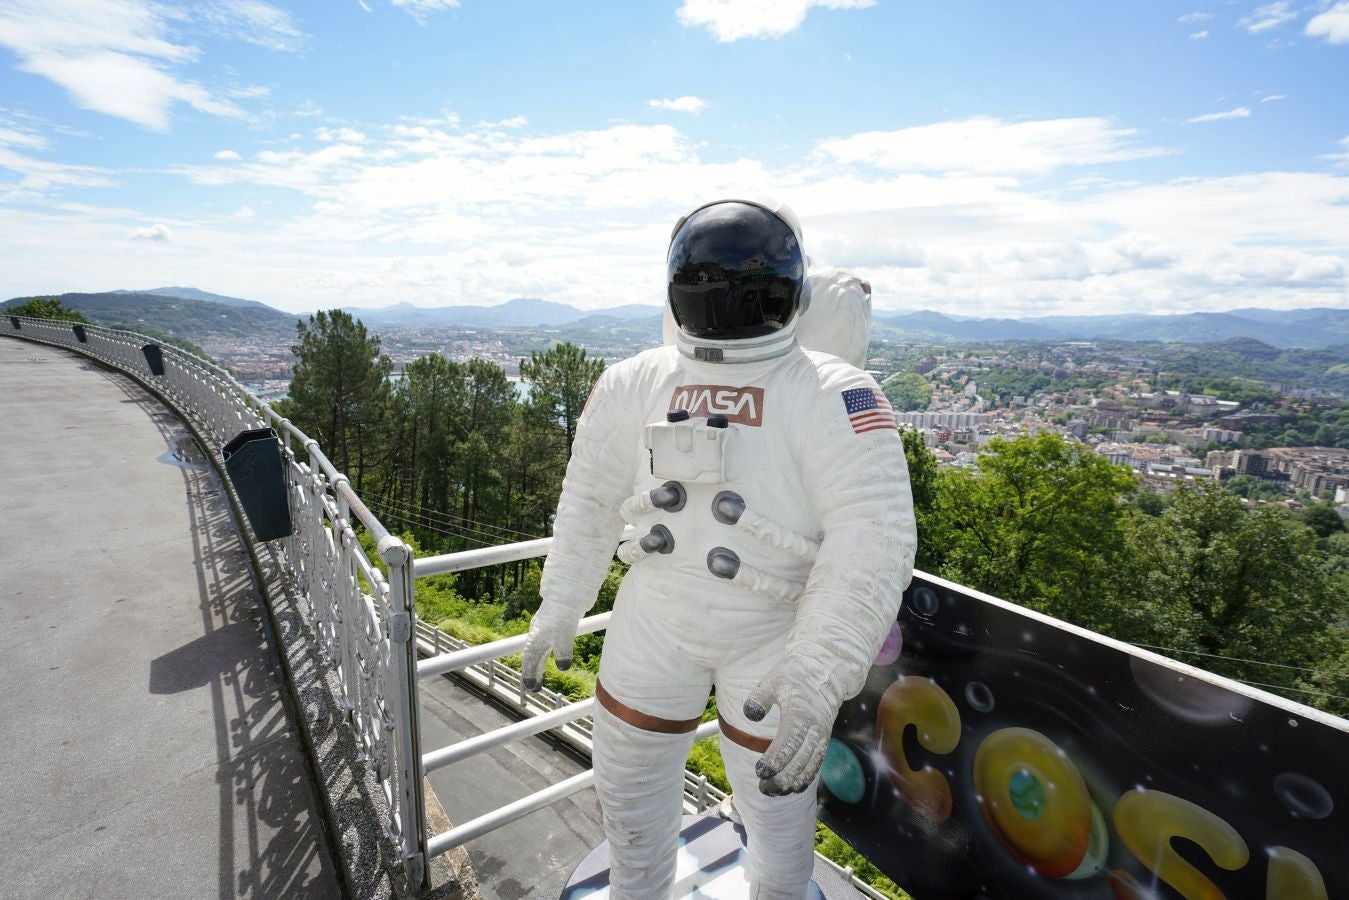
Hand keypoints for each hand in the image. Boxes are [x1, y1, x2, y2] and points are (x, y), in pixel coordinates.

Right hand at [520, 604, 579, 691]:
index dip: (530, 674)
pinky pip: (546, 643)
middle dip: (534, 672)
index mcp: (536, 638)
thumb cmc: (563, 611)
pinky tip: (551, 652)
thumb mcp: (564, 634)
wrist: (568, 589)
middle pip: (533, 657)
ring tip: (541, 674)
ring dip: (540, 663)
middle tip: (536, 688)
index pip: (530, 661)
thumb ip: (563, 651)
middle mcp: (537, 634)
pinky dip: (546, 652)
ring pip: (539, 649)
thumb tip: (563, 667)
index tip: (532, 688)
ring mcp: (544, 628)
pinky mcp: (553, 623)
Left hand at [743, 658, 837, 795]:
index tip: (760, 771)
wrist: (825, 673)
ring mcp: (822, 737)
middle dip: (782, 778)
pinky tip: (792, 788)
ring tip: (774, 791)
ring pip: (810, 766)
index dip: (775, 760)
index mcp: (801, 714)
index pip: (789, 743)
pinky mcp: (824, 741)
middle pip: (801, 760)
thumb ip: (760, 697)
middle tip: (764, 788)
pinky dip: (805, 778)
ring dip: (793, 782)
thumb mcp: (774, 680)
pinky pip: (817, 764)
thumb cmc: (795, 677)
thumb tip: (750, 713)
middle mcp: (815, 729)